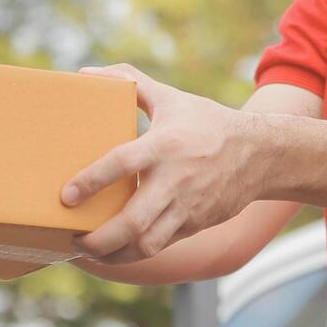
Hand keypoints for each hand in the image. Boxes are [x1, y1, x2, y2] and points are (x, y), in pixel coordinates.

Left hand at [62, 64, 259, 263]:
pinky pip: (160, 247)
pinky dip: (133, 254)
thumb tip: (86, 72)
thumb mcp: (171, 97)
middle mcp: (175, 180)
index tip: (66, 196)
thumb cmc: (208, 123)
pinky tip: (114, 252)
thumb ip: (129, 82)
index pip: (122, 164)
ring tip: (90, 252)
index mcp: (165, 145)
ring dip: (113, 254)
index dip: (92, 181)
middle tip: (73, 238)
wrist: (260, 155)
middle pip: (132, 221)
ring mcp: (186, 207)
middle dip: (98, 238)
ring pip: (146, 243)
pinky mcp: (194, 225)